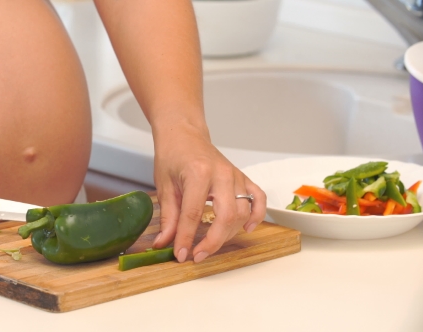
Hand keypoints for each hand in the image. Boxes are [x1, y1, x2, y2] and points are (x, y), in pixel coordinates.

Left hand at [151, 122, 266, 262]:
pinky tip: (246, 229)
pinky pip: (258, 199)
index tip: (181, 255)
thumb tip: (165, 243)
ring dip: (228, 234)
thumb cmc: (173, 155)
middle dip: (212, 242)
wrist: (184, 134)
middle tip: (197, 255)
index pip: (194, 213)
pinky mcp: (243, 177)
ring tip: (210, 244)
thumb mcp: (164, 186)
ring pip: (242, 212)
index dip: (187, 238)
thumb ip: (168, 217)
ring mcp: (236, 175)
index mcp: (198, 173)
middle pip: (225, 216)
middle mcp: (221, 174)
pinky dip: (256, 216)